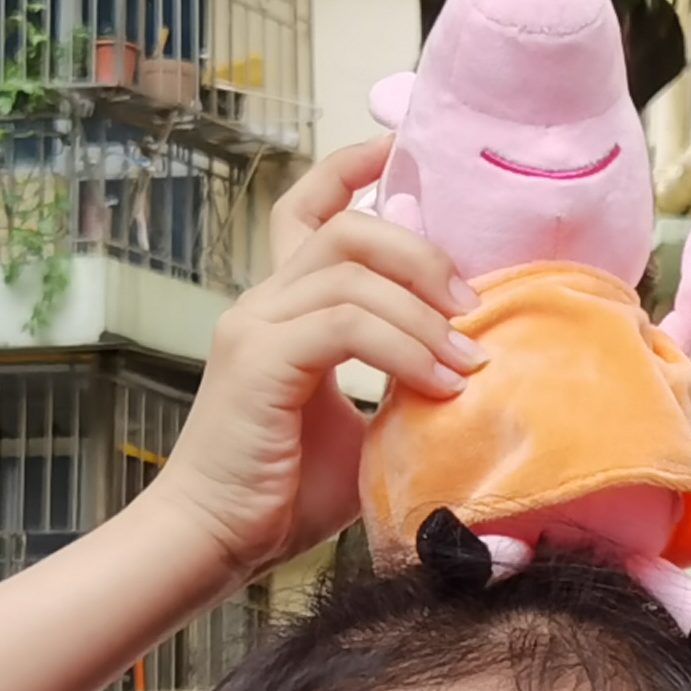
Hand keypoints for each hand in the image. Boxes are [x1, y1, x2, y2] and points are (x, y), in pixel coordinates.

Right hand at [141, 133, 483, 583]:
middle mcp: (263, 301)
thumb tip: (466, 377)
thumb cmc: (282, 494)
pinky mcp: (260, 360)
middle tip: (472, 306)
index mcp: (283, 307)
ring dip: (424, 311)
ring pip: (352, 270)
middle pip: (347, 227)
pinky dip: (403, 349)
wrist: (217, 541)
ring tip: (467, 360)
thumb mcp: (360, 429)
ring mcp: (256, 325)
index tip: (406, 150)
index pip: (310, 207)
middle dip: (421, 253)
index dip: (354, 166)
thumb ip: (397, 387)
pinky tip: (437, 384)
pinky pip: (346, 326)